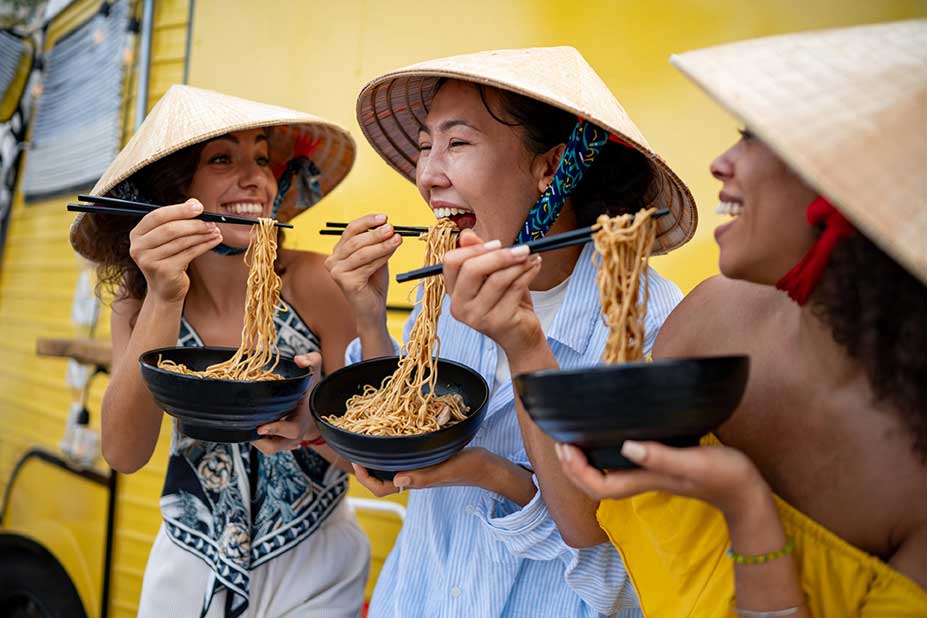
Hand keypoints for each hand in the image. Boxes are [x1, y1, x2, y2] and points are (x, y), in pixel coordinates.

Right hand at [128, 199, 223, 303]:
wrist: (165, 290)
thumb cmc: (168, 259)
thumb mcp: (168, 239)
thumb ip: (177, 219)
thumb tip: (194, 202)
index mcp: (137, 234)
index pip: (157, 216)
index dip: (179, 210)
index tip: (198, 206)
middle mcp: (138, 247)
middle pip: (169, 229)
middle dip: (194, 224)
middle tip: (211, 221)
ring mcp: (149, 261)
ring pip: (181, 242)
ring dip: (202, 235)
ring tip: (215, 230)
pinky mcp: (163, 271)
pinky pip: (189, 254)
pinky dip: (204, 246)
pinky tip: (215, 241)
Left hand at [252, 352, 322, 454]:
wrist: (311, 409)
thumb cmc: (309, 391)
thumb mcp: (314, 374)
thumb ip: (312, 361)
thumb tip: (300, 359)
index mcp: (302, 421)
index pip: (291, 430)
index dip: (276, 430)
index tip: (261, 427)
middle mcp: (293, 436)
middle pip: (274, 447)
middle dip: (259, 440)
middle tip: (248, 426)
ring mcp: (284, 442)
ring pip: (266, 449)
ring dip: (255, 440)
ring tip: (246, 424)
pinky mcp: (275, 443)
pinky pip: (263, 446)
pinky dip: (255, 438)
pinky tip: (250, 424)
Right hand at [324, 214, 401, 326]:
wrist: (372, 308)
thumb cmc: (374, 282)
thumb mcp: (376, 258)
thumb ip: (378, 244)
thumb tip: (389, 227)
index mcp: (338, 251)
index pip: (350, 229)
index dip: (367, 222)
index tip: (384, 218)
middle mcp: (333, 260)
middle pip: (355, 241)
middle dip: (376, 233)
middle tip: (392, 228)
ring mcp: (337, 272)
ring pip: (362, 253)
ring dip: (382, 245)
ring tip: (397, 239)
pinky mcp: (345, 282)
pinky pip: (366, 266)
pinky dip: (381, 258)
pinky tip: (391, 253)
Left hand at [351, 447, 494, 497]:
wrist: (487, 466)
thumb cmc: (469, 468)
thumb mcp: (446, 468)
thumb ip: (423, 476)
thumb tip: (397, 480)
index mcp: (415, 481)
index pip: (381, 488)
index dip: (365, 478)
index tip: (356, 461)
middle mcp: (414, 475)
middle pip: (382, 478)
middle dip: (367, 466)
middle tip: (357, 447)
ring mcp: (421, 468)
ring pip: (392, 466)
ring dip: (379, 456)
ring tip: (370, 439)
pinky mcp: (428, 458)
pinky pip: (405, 456)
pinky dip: (395, 447)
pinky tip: (396, 432)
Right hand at [442, 229, 543, 354]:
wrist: (521, 336)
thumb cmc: (506, 303)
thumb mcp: (492, 276)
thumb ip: (480, 255)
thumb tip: (466, 234)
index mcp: (454, 292)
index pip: (451, 262)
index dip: (474, 249)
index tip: (497, 243)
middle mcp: (459, 306)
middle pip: (472, 269)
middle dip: (499, 255)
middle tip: (521, 249)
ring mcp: (477, 316)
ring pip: (497, 279)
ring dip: (519, 263)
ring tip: (532, 257)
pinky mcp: (498, 322)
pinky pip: (515, 289)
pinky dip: (528, 273)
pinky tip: (535, 267)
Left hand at [556, 440, 767, 517]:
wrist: (746, 492)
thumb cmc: (723, 476)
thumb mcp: (693, 461)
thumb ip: (661, 456)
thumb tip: (627, 447)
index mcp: (645, 480)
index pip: (599, 486)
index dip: (577, 470)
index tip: (567, 447)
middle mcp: (642, 480)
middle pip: (595, 485)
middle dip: (572, 468)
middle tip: (561, 443)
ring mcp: (649, 476)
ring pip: (605, 477)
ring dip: (584, 463)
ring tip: (573, 441)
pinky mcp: (658, 468)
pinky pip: (620, 467)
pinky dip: (603, 456)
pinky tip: (604, 439)